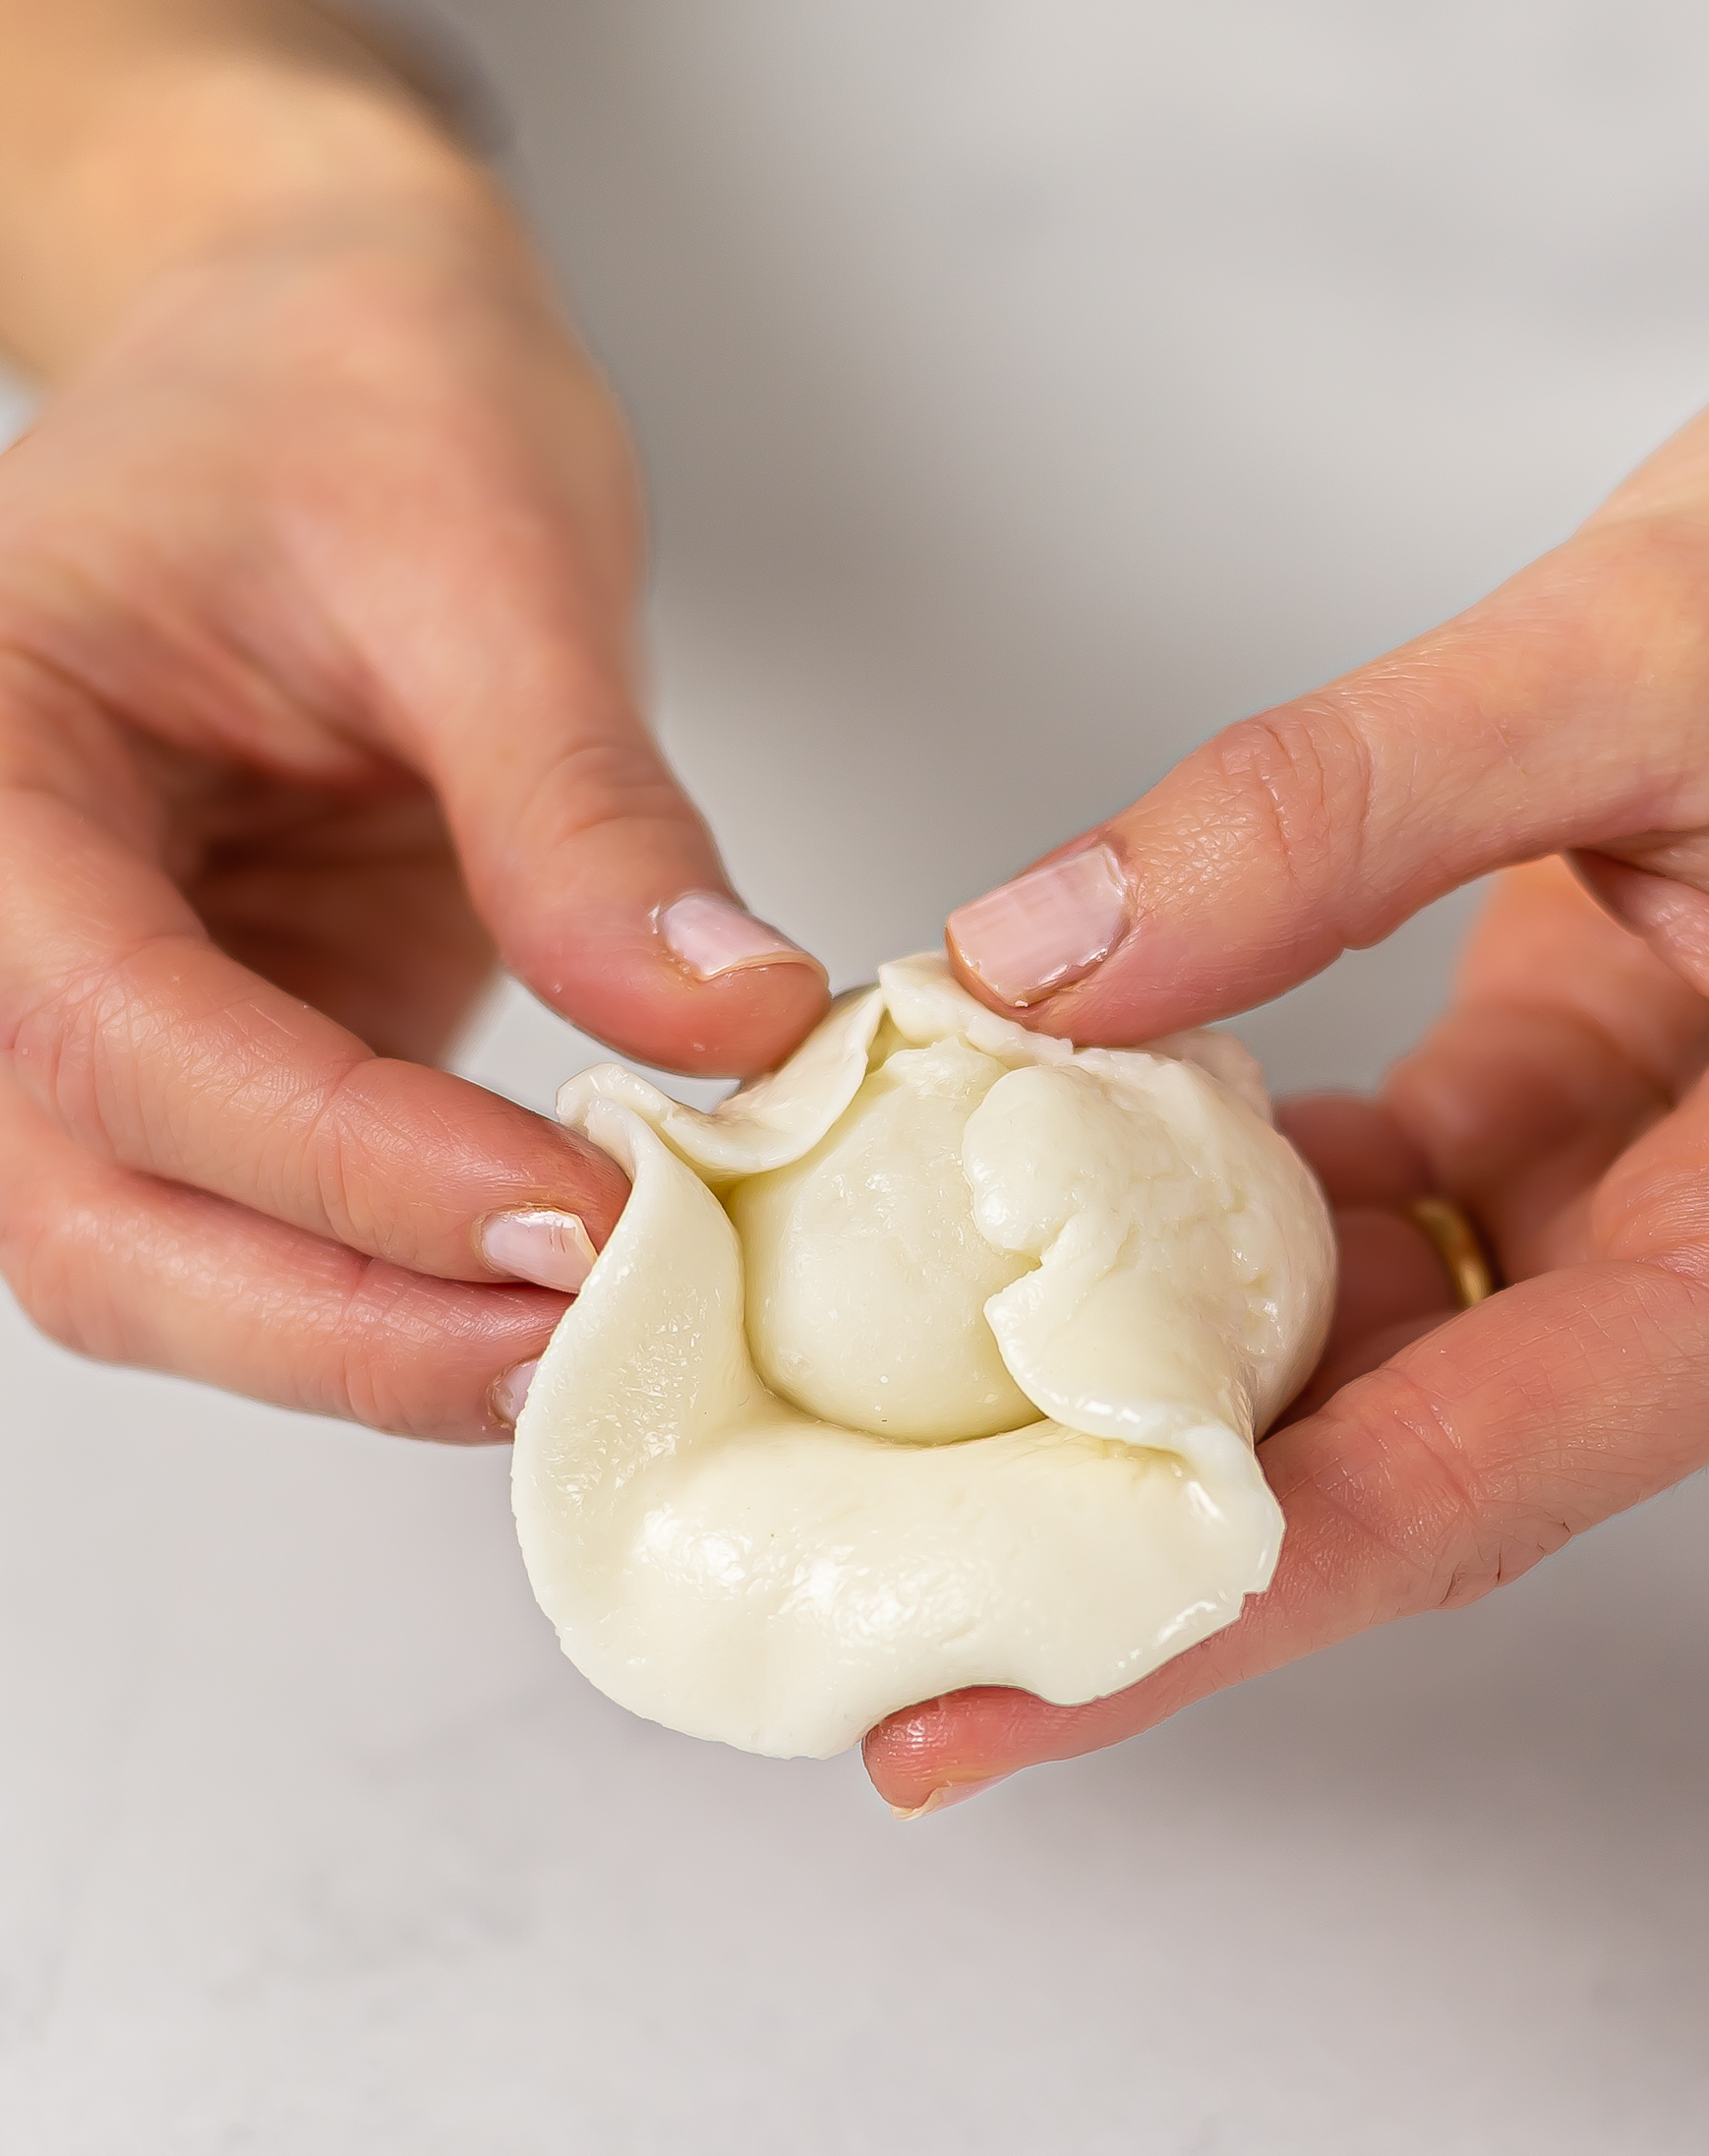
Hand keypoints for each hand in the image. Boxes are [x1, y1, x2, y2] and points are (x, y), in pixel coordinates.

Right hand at [0, 38, 825, 1437]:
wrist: (329, 364)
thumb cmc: (356, 397)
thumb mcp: (487, 559)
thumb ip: (581, 812)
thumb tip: (728, 1022)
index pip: (124, 1032)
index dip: (351, 1168)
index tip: (574, 1222)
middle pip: (95, 1223)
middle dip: (350, 1323)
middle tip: (590, 1340)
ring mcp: (86, 1007)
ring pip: (160, 1269)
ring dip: (374, 1343)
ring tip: (592, 1343)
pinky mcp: (207, 1057)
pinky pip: (266, 1233)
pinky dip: (403, 1291)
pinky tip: (560, 1292)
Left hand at [867, 349, 1708, 1810]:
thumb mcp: (1659, 654)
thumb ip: (1339, 807)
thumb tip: (1045, 956)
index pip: (1451, 1494)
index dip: (1196, 1621)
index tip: (983, 1712)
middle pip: (1384, 1466)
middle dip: (1134, 1538)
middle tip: (897, 1595)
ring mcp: (1648, 1200)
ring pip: (1365, 1339)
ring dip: (1152, 1349)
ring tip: (923, 1396)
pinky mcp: (1586, 1111)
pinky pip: (1374, 1200)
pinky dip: (1212, 1184)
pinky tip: (1065, 1144)